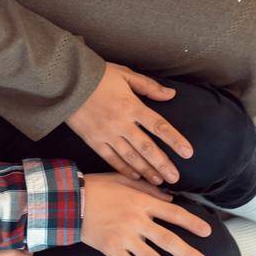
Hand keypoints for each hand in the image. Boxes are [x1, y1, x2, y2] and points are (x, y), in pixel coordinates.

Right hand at [67, 65, 192, 184]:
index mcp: (131, 105)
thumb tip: (171, 94)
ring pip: (130, 157)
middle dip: (162, 164)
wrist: (67, 81)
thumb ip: (149, 87)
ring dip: (146, 170)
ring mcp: (107, 134)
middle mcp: (121, 122)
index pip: (159, 125)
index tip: (188, 153)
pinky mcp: (94, 141)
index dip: (175, 140)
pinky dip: (124, 169)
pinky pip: (111, 158)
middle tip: (175, 178)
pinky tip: (135, 177)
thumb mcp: (125, 74)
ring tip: (160, 181)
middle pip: (146, 147)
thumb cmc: (98, 75)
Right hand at [81, 174, 212, 255]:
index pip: (173, 214)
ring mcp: (124, 238)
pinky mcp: (112, 250)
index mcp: (141, 202)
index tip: (207, 232)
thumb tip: (170, 198)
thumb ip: (148, 189)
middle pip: (167, 240)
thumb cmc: (96, 186)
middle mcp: (136, 222)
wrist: (69, 201)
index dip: (192, 223)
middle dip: (188, 254)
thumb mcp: (123, 179)